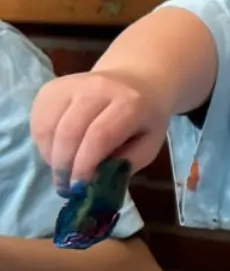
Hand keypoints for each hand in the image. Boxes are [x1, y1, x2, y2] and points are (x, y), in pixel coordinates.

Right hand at [31, 70, 171, 190]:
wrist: (136, 81)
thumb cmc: (144, 119)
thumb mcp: (148, 144)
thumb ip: (125, 163)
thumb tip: (93, 182)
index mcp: (129, 103)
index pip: (100, 135)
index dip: (85, 165)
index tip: (79, 188)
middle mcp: (97, 88)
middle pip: (69, 131)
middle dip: (64, 165)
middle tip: (66, 187)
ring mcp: (70, 84)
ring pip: (48, 126)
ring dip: (51, 156)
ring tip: (63, 172)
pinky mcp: (51, 88)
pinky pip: (38, 121)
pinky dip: (43, 143)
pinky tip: (58, 152)